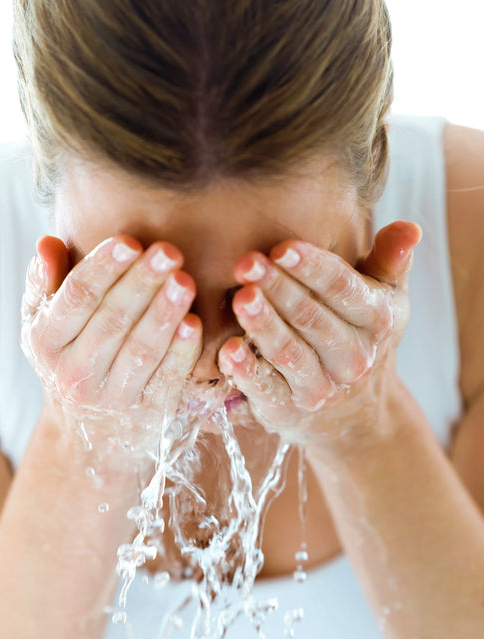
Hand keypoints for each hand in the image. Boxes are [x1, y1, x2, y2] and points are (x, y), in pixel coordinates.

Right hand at [21, 234, 201, 458]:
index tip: (129, 240)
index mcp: (46, 343)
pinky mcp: (148, 414)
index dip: (102, 268)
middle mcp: (75, 374)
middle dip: (141, 284)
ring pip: (140, 351)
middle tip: (168, 251)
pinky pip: (167, 380)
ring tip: (185, 280)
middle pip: (111, 321)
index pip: (76, 298)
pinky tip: (194, 323)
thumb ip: (45, 284)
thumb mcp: (44, 326)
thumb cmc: (69, 361)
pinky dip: (181, 352)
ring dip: (164, 314)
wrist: (89, 437)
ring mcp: (112, 398)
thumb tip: (48, 242)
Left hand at [218, 221, 421, 453]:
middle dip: (278, 288)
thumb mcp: (383, 295)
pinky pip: (266, 389)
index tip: (282, 247)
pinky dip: (246, 371)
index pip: (343, 289)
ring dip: (264, 325)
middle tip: (247, 263)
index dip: (312, 267)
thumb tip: (410, 228)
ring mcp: (320, 387)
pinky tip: (228, 350)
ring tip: (241, 298)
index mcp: (377, 321)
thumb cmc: (359, 331)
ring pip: (290, 352)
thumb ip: (390, 259)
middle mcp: (354, 358)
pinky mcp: (287, 409)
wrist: (354, 410)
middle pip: (311, 318)